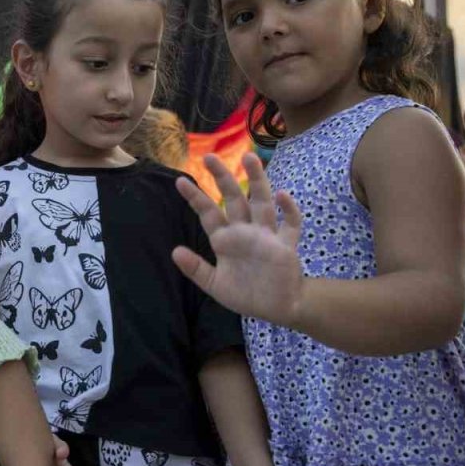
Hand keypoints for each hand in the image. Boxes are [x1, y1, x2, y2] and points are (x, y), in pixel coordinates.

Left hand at [172, 153, 306, 328]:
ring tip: (249, 158)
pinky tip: (282, 195)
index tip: (179, 181)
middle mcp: (245, 232)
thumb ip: (196, 269)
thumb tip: (174, 252)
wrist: (277, 308)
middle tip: (209, 157)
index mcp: (225, 240)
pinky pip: (290, 224)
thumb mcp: (215, 285)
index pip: (208, 213)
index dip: (195, 198)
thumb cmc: (246, 294)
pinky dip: (288, 210)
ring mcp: (266, 236)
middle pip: (234, 199)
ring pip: (262, 203)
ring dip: (257, 181)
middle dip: (223, 178)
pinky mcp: (285, 246)